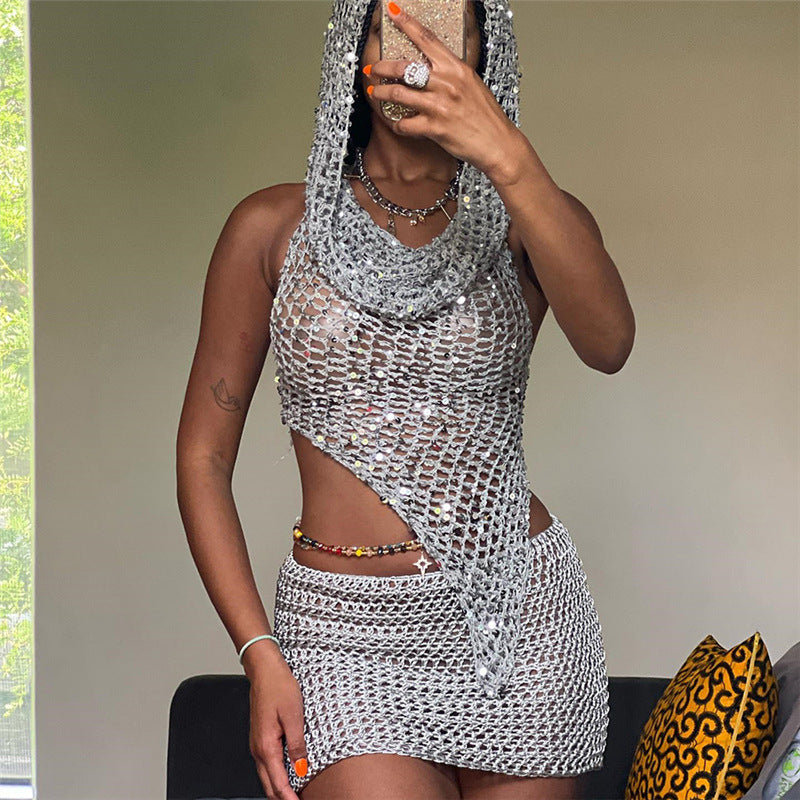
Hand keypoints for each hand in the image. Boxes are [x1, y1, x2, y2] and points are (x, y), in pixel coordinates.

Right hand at [248, 661, 307, 799]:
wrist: (265, 670)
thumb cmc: (279, 687)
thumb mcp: (294, 716)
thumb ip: (297, 745)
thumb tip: (301, 769)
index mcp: (266, 746)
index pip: (278, 784)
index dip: (289, 798)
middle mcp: (258, 749)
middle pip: (269, 785)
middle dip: (283, 798)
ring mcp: (258, 744)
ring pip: (267, 776)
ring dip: (280, 788)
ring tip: (295, 794)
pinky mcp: (261, 737)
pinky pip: (268, 764)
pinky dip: (277, 776)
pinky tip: (288, 775)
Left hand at [365, 1, 521, 178]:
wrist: (498, 143)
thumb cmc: (485, 116)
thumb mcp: (471, 84)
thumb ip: (451, 74)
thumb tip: (432, 67)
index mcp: (456, 68)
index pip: (427, 39)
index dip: (406, 22)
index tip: (391, 11)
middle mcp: (446, 83)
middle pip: (404, 67)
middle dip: (382, 67)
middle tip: (373, 69)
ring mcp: (439, 105)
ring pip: (398, 94)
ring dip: (381, 94)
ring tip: (374, 94)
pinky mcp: (435, 128)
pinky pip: (404, 124)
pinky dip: (397, 124)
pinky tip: (397, 124)